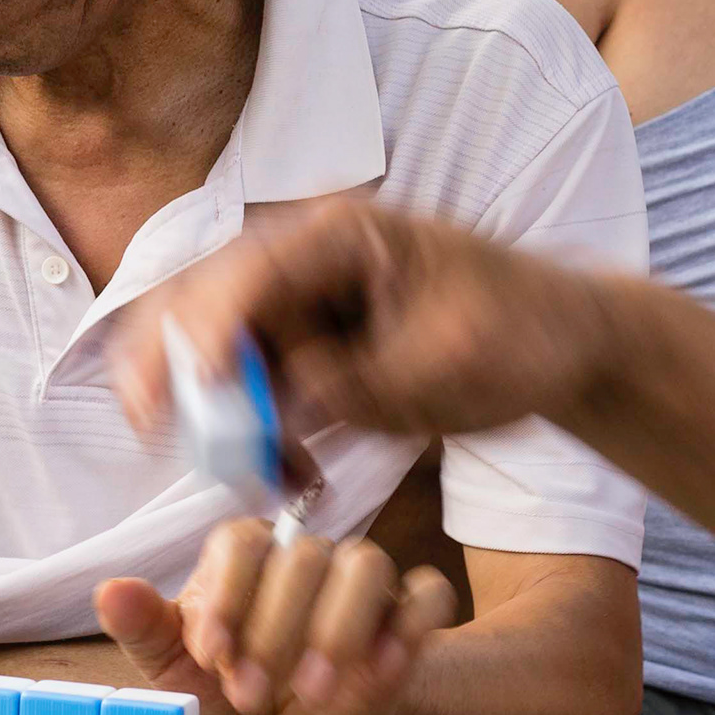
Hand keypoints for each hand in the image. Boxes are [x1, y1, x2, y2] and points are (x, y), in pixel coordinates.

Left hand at [94, 517, 459, 714]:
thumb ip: (146, 628)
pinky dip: (409, 630)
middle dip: (276, 632)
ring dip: (341, 629)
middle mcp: (306, 555)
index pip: (242, 541)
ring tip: (316, 689)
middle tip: (254, 691)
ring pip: (367, 566)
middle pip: (305, 558)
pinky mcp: (406, 612)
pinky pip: (426, 595)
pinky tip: (381, 674)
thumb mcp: (179, 667)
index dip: (228, 595)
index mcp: (247, 555)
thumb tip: (109, 591)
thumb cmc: (234, 680)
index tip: (213, 654)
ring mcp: (360, 579)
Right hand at [110, 198, 626, 453]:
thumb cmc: (524, 332)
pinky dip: (266, 441)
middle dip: (177, 369)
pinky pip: (262, 398)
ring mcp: (305, 309)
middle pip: (207, 304)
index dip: (206, 328)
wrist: (565, 347)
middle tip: (149, 426)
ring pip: (226, 362)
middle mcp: (308, 263)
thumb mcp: (447, 363)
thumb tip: (279, 399)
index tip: (188, 390)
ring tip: (273, 479)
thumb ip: (359, 381)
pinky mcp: (313, 354)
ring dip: (230, 423)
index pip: (250, 270)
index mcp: (344, 234)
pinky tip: (300, 480)